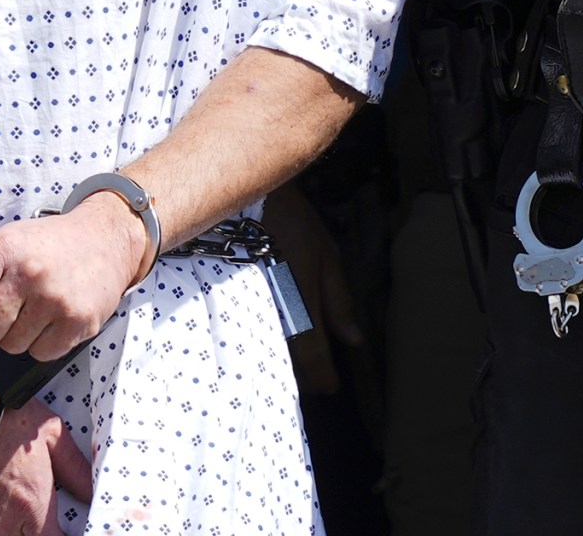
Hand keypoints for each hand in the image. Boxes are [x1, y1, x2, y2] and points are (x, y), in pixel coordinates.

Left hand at [0, 196, 149, 361]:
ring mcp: (56, 297)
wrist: (104, 239)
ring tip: (32, 313)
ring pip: (13, 346)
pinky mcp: (79, 319)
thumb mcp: (3, 249)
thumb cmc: (44, 246)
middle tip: (2, 319)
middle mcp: (30, 272)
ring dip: (16, 340)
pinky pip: (42, 353)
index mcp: (3, 249)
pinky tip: (52, 321)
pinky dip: (42, 345)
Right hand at [260, 180, 363, 393]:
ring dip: (283, 359)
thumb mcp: (326, 254)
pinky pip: (247, 330)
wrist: (242, 194)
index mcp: (301, 305)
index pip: (313, 357)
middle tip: (316, 380)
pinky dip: (262, 338)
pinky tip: (269, 337)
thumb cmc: (291, 221)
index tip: (331, 388)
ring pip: (266, 349)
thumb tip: (354, 340)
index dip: (323, 377)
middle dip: (303, 375)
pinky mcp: (228, 299)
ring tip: (296, 361)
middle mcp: (273, 314)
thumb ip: (339, 301)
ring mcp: (248, 309)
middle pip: (287, 362)